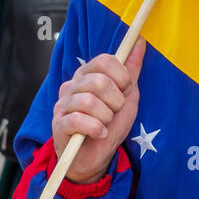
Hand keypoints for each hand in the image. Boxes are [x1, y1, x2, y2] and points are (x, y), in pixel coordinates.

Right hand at [52, 40, 145, 184]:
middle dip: (116, 101)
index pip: (104, 60)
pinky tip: (100, 133)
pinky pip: (78, 120)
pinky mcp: (58, 125)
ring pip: (89, 101)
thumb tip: (139, 41)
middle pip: (99, 81)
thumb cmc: (110, 125)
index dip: (121, 76)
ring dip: (106, 117)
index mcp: (87, 75)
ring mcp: (62, 105)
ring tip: (105, 124)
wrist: (97, 157)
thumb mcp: (127, 96)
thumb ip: (132, 70)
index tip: (124, 90)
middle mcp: (71, 86)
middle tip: (114, 111)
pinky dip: (96, 129)